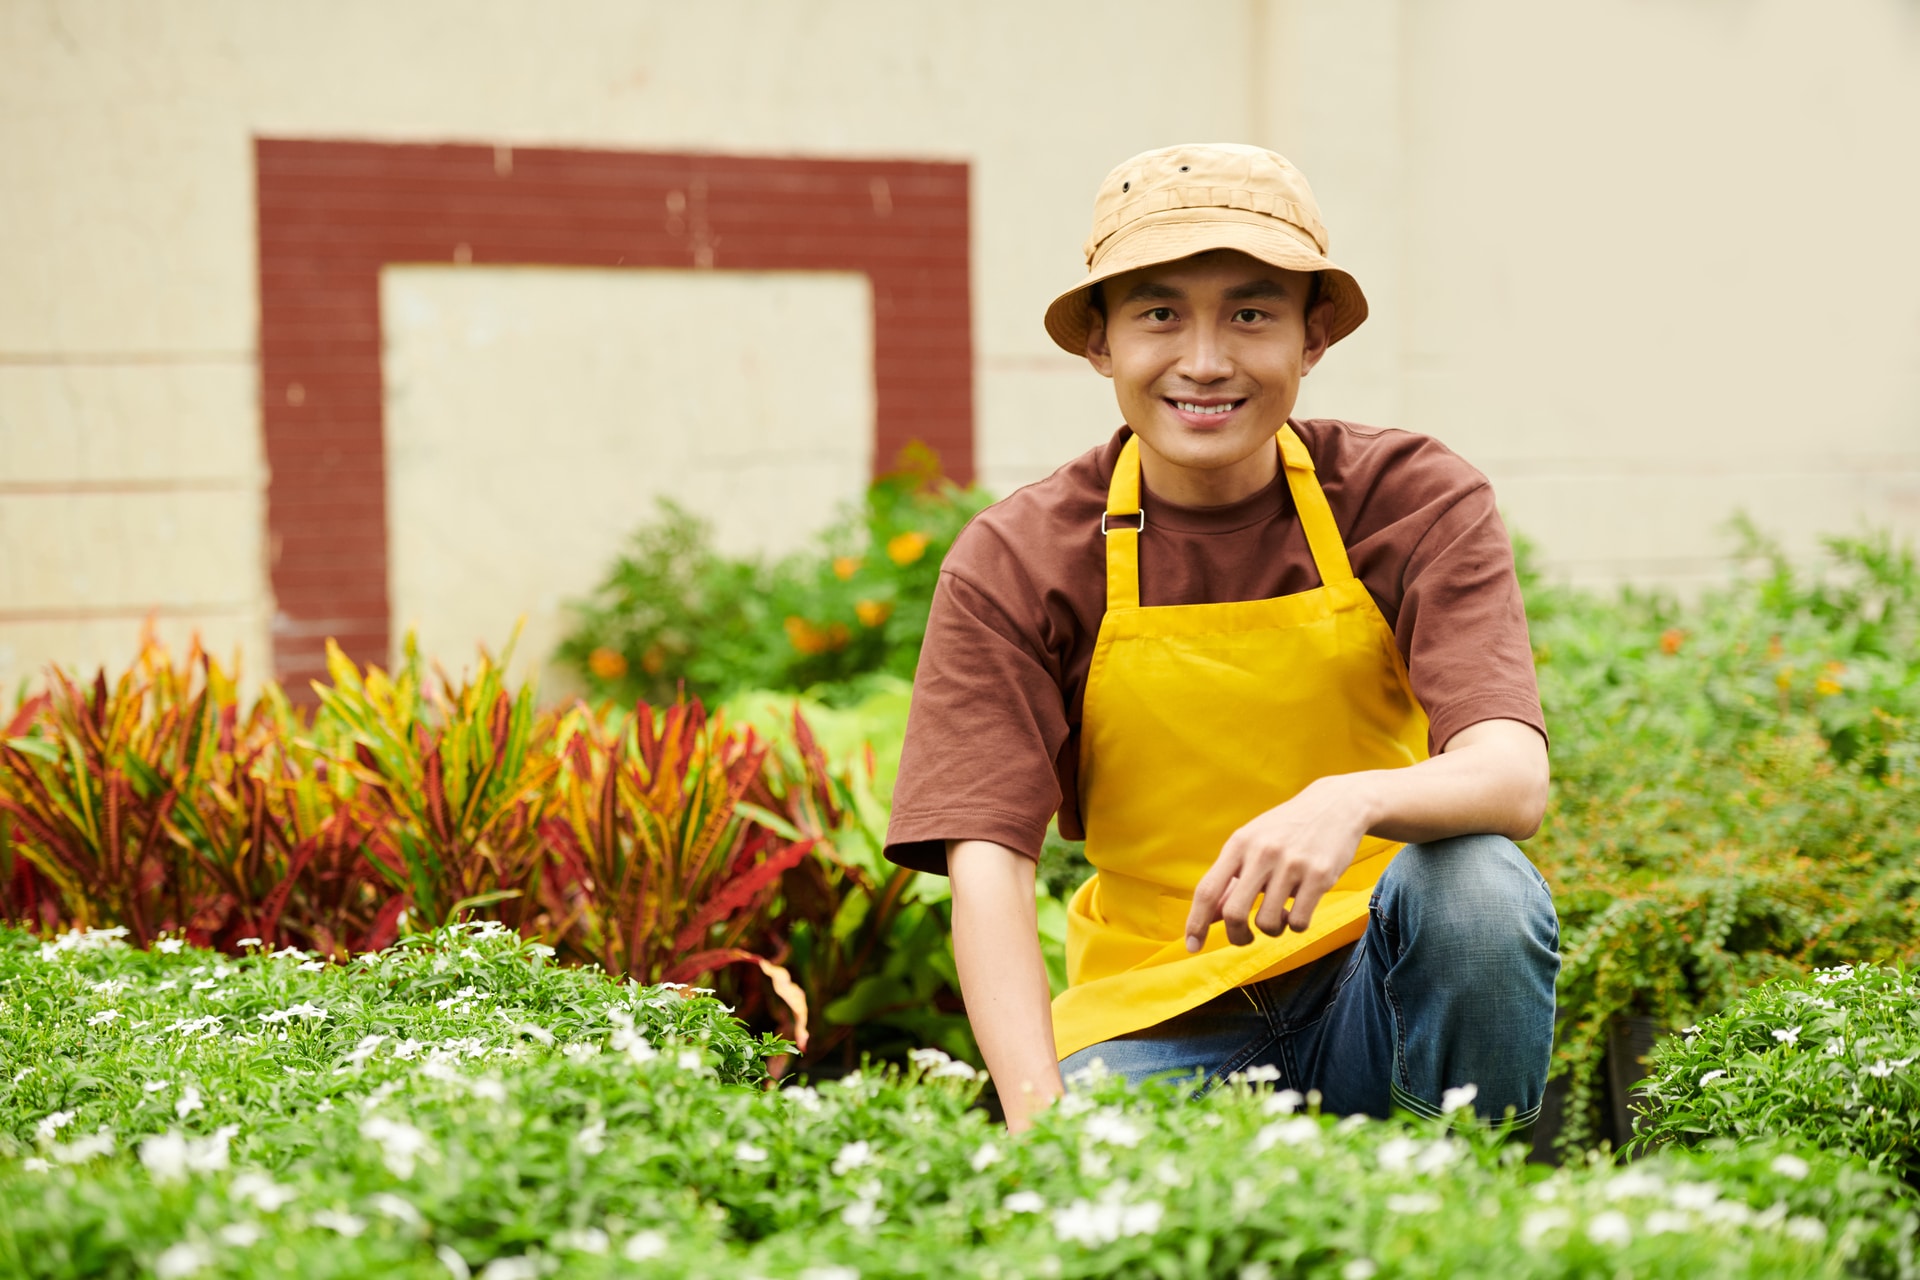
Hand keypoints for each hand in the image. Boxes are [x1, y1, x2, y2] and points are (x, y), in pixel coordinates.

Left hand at [1184, 775, 1372, 948]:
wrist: (1336, 805)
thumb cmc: (1286, 831)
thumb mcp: (1252, 844)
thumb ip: (1230, 879)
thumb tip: (1208, 918)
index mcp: (1239, 844)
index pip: (1208, 890)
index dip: (1195, 923)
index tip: (1191, 946)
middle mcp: (1262, 853)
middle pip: (1234, 913)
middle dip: (1236, 936)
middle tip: (1245, 938)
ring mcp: (1292, 864)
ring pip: (1268, 923)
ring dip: (1272, 930)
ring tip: (1281, 914)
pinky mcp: (1320, 875)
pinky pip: (1299, 922)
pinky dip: (1296, 926)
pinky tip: (1300, 909)